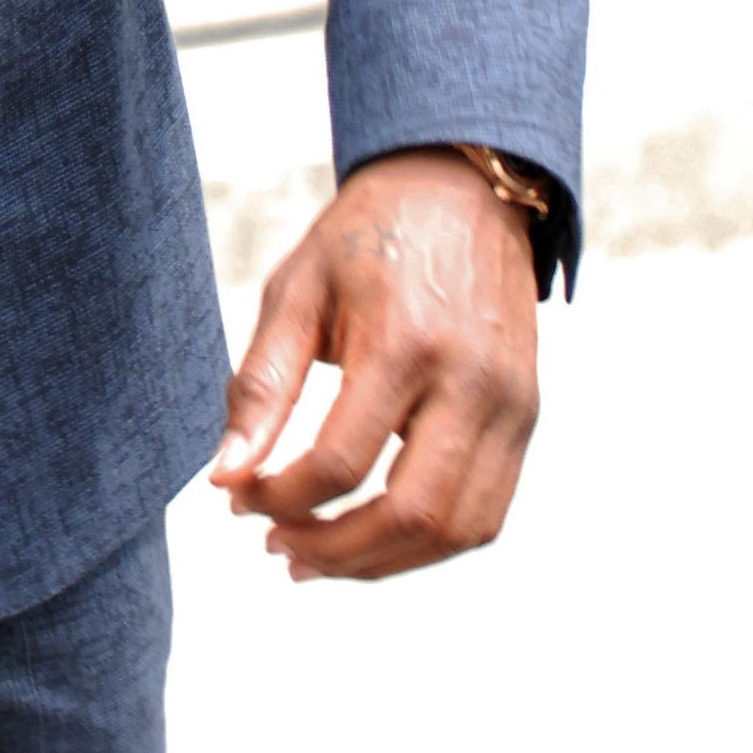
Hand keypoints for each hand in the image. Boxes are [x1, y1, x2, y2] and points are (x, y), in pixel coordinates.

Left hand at [211, 146, 539, 581]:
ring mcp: (511, 404)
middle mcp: (471, 381)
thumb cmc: (368, 237)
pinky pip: (487, 511)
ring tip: (318, 556)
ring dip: (384, 562)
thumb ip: (260, 385)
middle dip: (334, 552)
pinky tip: (374, 535)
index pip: (340, 461)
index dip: (280, 499)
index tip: (237, 501)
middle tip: (276, 550)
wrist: (460, 190)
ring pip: (459, 530)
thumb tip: (226, 476)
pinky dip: (429, 542)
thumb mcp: (297, 288)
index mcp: (405, 341)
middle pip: (411, 514)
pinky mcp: (526, 417)